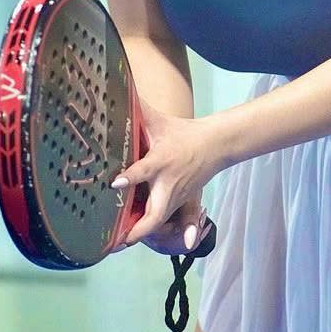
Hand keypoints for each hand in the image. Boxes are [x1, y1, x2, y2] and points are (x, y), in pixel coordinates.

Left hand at [109, 98, 225, 248]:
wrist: (215, 145)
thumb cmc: (182, 132)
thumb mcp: (159, 120)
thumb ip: (138, 108)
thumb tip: (117, 86)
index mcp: (161, 160)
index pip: (145, 170)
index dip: (130, 178)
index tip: (115, 184)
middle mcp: (168, 183)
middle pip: (156, 213)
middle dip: (138, 229)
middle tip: (117, 240)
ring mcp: (176, 196)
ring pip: (159, 222)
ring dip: (140, 234)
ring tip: (116, 245)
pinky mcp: (180, 204)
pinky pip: (165, 221)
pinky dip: (150, 231)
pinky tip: (132, 238)